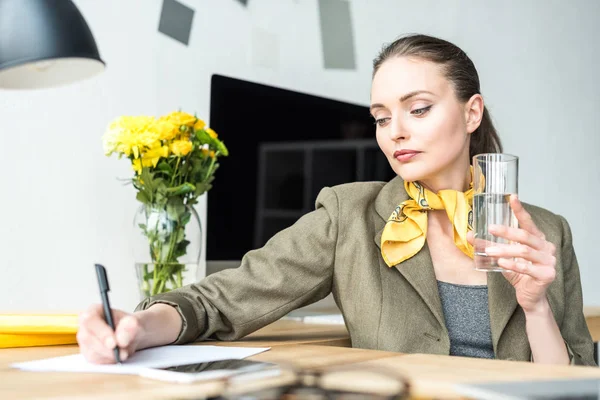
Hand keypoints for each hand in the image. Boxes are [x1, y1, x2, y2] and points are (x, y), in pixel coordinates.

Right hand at [77, 304, 144, 363]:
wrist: (133, 334)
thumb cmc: (131, 325)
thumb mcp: (136, 322)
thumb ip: (131, 327)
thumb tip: (122, 337)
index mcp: (94, 310)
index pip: (90, 320)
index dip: (101, 332)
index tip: (113, 343)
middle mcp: (86, 326)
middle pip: (88, 338)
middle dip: (106, 348)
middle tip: (122, 353)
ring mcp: (85, 341)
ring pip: (92, 352)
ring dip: (110, 356)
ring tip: (125, 353)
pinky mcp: (89, 354)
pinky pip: (96, 361)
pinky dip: (109, 361)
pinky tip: (119, 356)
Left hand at [467, 195, 556, 313]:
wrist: (530, 297)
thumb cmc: (518, 273)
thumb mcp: (503, 257)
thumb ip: (489, 245)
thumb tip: (469, 235)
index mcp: (538, 239)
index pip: (528, 222)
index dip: (520, 210)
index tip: (512, 197)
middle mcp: (546, 247)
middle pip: (525, 236)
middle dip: (507, 231)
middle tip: (491, 228)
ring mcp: (549, 261)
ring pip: (524, 251)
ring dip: (504, 250)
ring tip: (489, 250)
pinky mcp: (547, 275)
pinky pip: (527, 268)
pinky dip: (513, 265)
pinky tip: (501, 262)